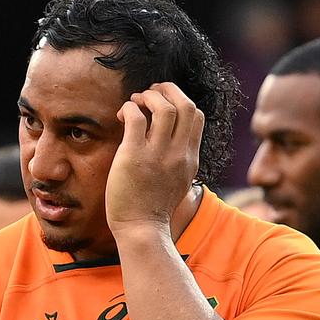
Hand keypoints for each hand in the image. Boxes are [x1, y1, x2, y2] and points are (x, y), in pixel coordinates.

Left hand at [104, 82, 203, 236]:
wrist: (141, 229)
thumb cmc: (152, 208)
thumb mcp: (177, 182)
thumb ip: (178, 160)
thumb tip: (170, 142)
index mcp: (190, 158)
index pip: (196, 117)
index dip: (180, 101)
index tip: (163, 103)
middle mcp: (179, 153)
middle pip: (186, 106)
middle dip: (168, 90)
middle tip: (150, 92)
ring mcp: (158, 155)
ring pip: (164, 108)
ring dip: (149, 96)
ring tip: (136, 101)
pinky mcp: (134, 157)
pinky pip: (136, 118)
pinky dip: (130, 108)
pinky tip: (122, 114)